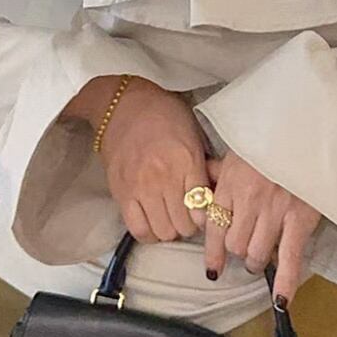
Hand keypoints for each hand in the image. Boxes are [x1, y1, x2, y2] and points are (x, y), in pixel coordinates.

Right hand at [62, 76, 209, 243]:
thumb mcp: (194, 134)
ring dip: (170, 229)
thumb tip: (214, 193)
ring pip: (163, 231)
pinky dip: (149, 232)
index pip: (204, 208)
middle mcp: (165, 177)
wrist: (124, 104)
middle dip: (190, 225)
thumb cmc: (164, 114)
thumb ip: (204, 165)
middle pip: (185, 225)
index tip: (206, 211)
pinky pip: (138, 229)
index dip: (208, 216)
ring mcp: (141, 187)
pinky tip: (153, 222)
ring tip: (170, 218)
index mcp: (187, 160)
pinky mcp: (121, 193)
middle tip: (188, 215)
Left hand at [202, 152, 321, 306]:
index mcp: (231, 183)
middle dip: (237, 251)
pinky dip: (285, 281)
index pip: (214, 228)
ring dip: (256, 259)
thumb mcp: (237, 150)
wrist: (306, 128)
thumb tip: (199, 190)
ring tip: (259, 257)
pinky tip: (280, 300)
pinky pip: (290, 258)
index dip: (212, 252)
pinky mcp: (300, 219)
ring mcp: (275, 212)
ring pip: (256, 253)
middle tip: (244, 249)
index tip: (213, 268)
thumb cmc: (270, 138)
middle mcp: (249, 201)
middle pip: (234, 244)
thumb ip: (217, 173)